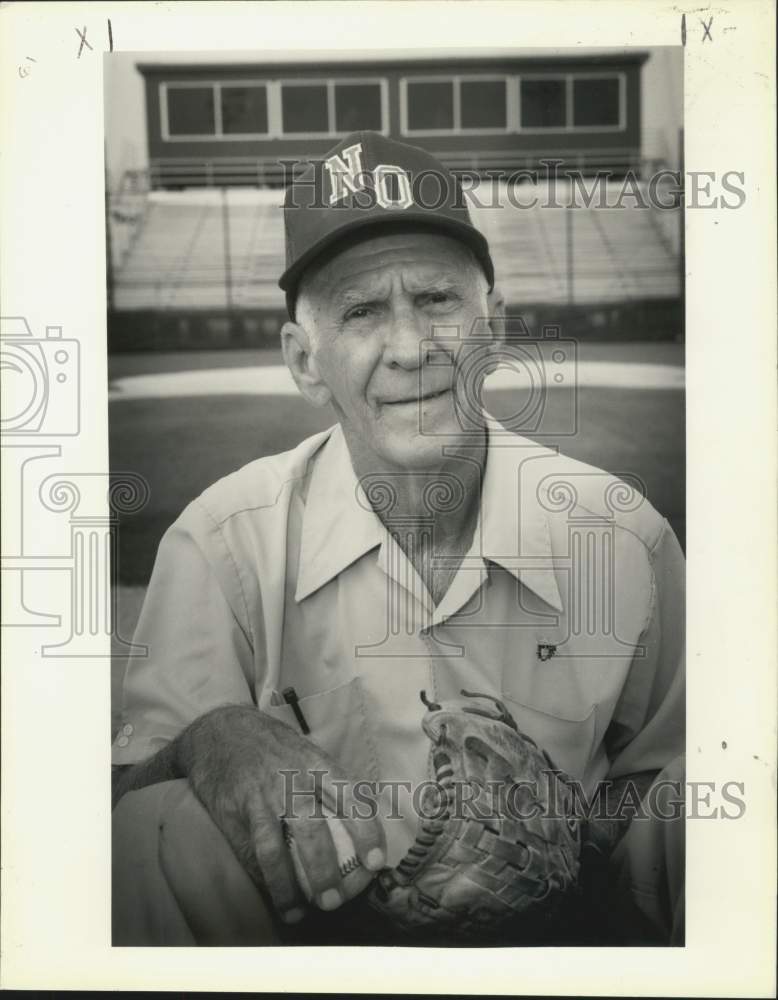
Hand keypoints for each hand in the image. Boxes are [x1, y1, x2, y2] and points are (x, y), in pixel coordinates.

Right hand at [175, 704, 385, 923]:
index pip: (350, 797)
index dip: (366, 831)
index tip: (375, 863)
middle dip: (324, 870)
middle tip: (334, 901)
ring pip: (274, 849)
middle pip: (312, 830)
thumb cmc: (274, 747)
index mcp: (316, 763)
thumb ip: (329, 783)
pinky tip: (271, 895)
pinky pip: (248, 850)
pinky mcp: (232, 809)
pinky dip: (260, 877)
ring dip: (287, 886)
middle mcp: (289, 779)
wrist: (221, 731)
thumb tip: (363, 825)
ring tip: (297, 914)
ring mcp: (259, 795)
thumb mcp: (306, 752)